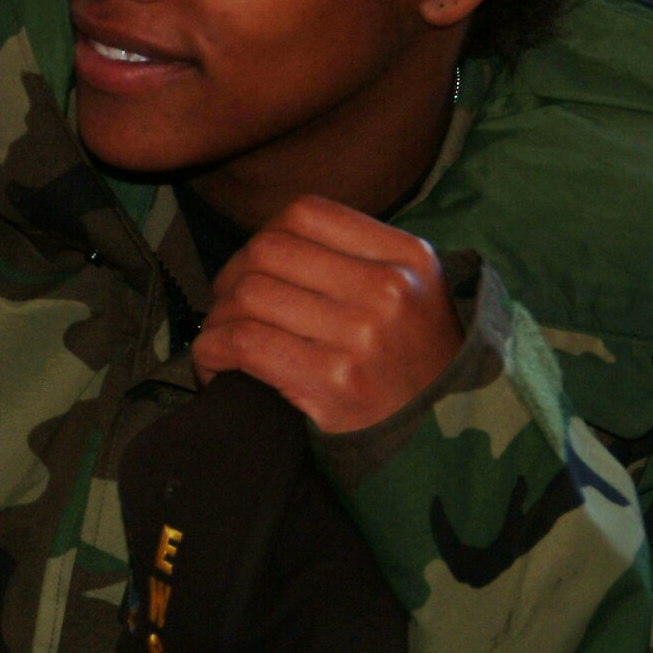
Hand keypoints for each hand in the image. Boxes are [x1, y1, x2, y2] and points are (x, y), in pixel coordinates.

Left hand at [190, 195, 463, 433]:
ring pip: (249, 294)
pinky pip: (244, 343)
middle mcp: (389, 290)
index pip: (306, 214)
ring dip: (218, 317)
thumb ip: (352, 254)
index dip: (263, 236)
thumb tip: (264, 241)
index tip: (254, 267)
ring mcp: (362, 335)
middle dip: (231, 276)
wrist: (440, 438)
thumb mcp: (411, 289)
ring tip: (223, 338)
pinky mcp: (334, 381)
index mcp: (407, 257)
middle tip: (227, 307)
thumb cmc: (410, 360)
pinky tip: (215, 365)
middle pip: (268, 249)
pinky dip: (212, 351)